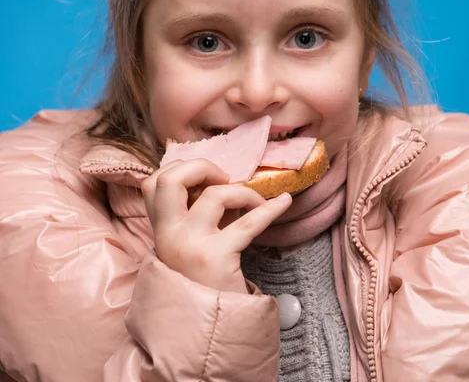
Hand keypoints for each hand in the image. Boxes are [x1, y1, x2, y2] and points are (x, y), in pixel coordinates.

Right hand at [141, 159, 292, 293]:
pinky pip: (248, 223)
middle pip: (171, 179)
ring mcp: (191, 245)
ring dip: (243, 192)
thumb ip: (197, 217)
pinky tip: (284, 201)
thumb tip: (223, 182)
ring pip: (215, 194)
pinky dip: (270, 208)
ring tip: (256, 203)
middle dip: (202, 166)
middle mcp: (169, 235)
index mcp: (160, 231)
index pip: (153, 183)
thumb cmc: (203, 284)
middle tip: (224, 178)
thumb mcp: (189, 248)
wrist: (207, 333)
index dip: (180, 169)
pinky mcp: (217, 258)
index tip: (205, 177)